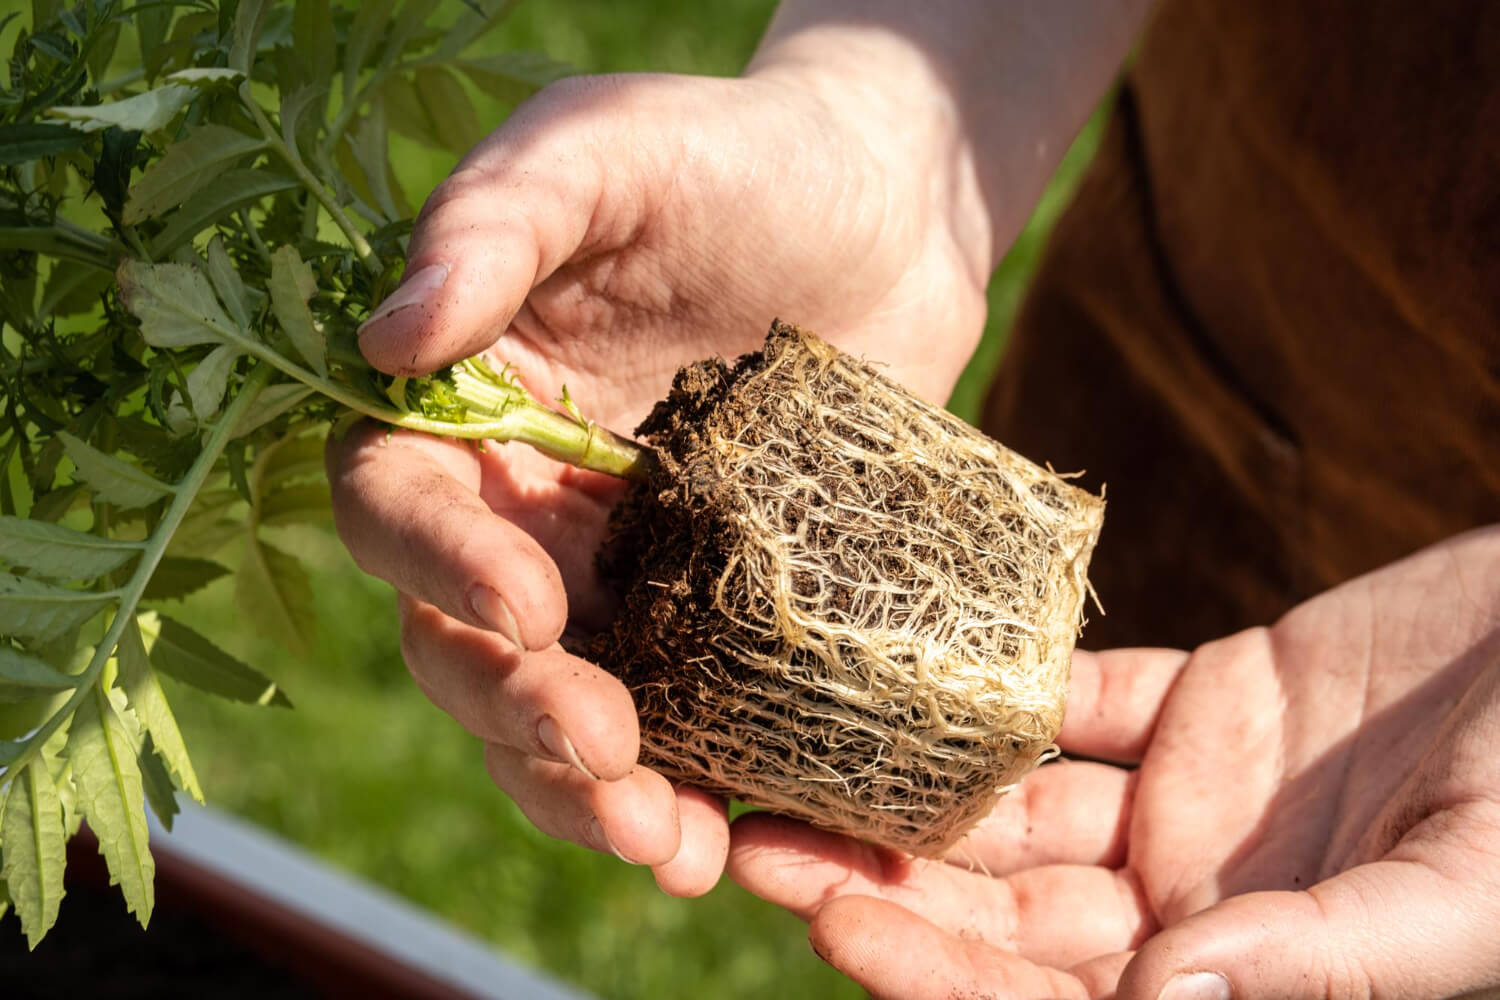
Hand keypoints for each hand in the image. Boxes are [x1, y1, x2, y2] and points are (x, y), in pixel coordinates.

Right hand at [328, 66, 991, 895]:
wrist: (890, 203)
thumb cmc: (732, 154)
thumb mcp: (605, 147)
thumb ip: (497, 224)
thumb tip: (388, 338)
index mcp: (465, 409)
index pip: (399, 506)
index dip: (438, 565)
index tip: (529, 601)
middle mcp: (527, 507)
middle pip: (466, 643)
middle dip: (519, 712)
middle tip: (607, 749)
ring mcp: (626, 572)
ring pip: (562, 711)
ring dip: (596, 793)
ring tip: (672, 842)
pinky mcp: (724, 610)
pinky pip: (692, 716)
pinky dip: (707, 784)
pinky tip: (743, 836)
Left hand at [728, 526, 1499, 996]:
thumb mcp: (1465, 897)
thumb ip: (1320, 958)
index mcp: (1245, 977)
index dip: (944, 975)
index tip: (833, 924)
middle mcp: (1197, 902)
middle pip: (1008, 909)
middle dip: (886, 883)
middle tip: (755, 843)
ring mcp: (1192, 799)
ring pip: (1021, 805)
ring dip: (913, 784)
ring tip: (792, 755)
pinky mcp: (1205, 698)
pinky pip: (1080, 693)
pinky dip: (1002, 682)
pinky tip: (910, 661)